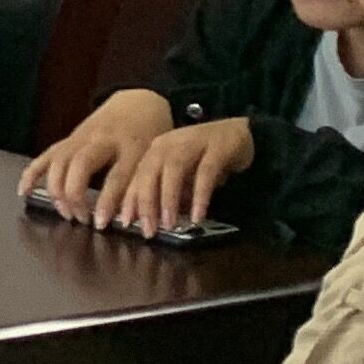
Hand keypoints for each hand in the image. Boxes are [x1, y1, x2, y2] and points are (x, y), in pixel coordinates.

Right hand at [22, 89, 174, 219]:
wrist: (139, 102)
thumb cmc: (150, 136)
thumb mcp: (154, 159)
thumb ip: (143, 187)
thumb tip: (133, 220)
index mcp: (131, 147)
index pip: (116, 177)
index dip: (107, 202)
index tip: (101, 223)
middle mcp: (103, 140)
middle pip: (80, 165)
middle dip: (75, 195)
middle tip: (80, 219)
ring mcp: (82, 137)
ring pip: (60, 160)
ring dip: (57, 189)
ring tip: (64, 212)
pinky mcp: (68, 139)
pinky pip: (46, 155)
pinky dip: (32, 173)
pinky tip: (24, 191)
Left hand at [99, 116, 258, 235]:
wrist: (239, 132)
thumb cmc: (204, 158)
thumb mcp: (181, 176)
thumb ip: (166, 193)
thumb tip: (150, 220)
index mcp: (155, 151)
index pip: (136, 177)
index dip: (129, 201)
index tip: (124, 225)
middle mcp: (168, 144)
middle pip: (150, 173)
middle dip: (146, 204)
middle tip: (148, 231)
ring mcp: (192, 143)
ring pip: (173, 171)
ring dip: (169, 200)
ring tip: (169, 225)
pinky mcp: (217, 148)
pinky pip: (205, 174)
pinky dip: (200, 197)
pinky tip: (198, 217)